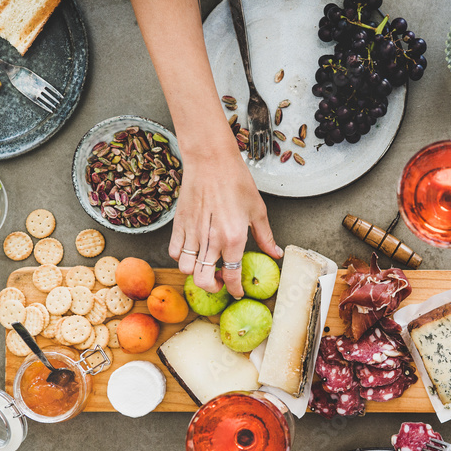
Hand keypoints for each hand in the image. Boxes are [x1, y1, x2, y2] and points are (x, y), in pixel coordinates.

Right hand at [168, 148, 281, 297]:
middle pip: (204, 279)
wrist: (211, 160)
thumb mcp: (257, 210)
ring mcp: (192, 233)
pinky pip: (175, 251)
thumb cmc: (236, 180)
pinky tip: (194, 251)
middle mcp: (211, 239)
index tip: (237, 291)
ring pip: (186, 269)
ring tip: (206, 266)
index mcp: (233, 237)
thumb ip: (265, 237)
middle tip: (220, 281)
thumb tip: (275, 254)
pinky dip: (182, 257)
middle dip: (213, 287)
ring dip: (196, 273)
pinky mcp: (179, 224)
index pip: (231, 275)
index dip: (234, 289)